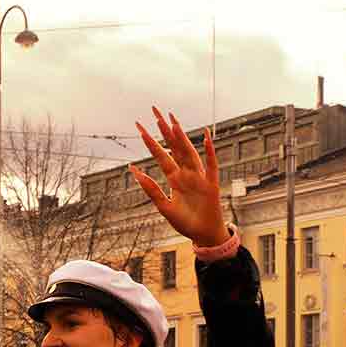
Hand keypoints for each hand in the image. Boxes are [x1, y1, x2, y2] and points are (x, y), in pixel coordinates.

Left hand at [131, 107, 229, 248]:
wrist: (203, 235)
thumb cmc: (185, 222)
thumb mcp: (164, 207)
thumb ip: (151, 189)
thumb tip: (133, 170)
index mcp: (174, 178)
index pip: (160, 155)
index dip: (150, 141)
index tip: (139, 127)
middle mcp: (187, 174)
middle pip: (174, 147)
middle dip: (165, 130)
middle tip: (155, 111)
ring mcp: (200, 177)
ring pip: (189, 152)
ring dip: (182, 137)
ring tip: (173, 121)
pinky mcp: (212, 185)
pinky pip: (211, 165)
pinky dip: (209, 152)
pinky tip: (205, 137)